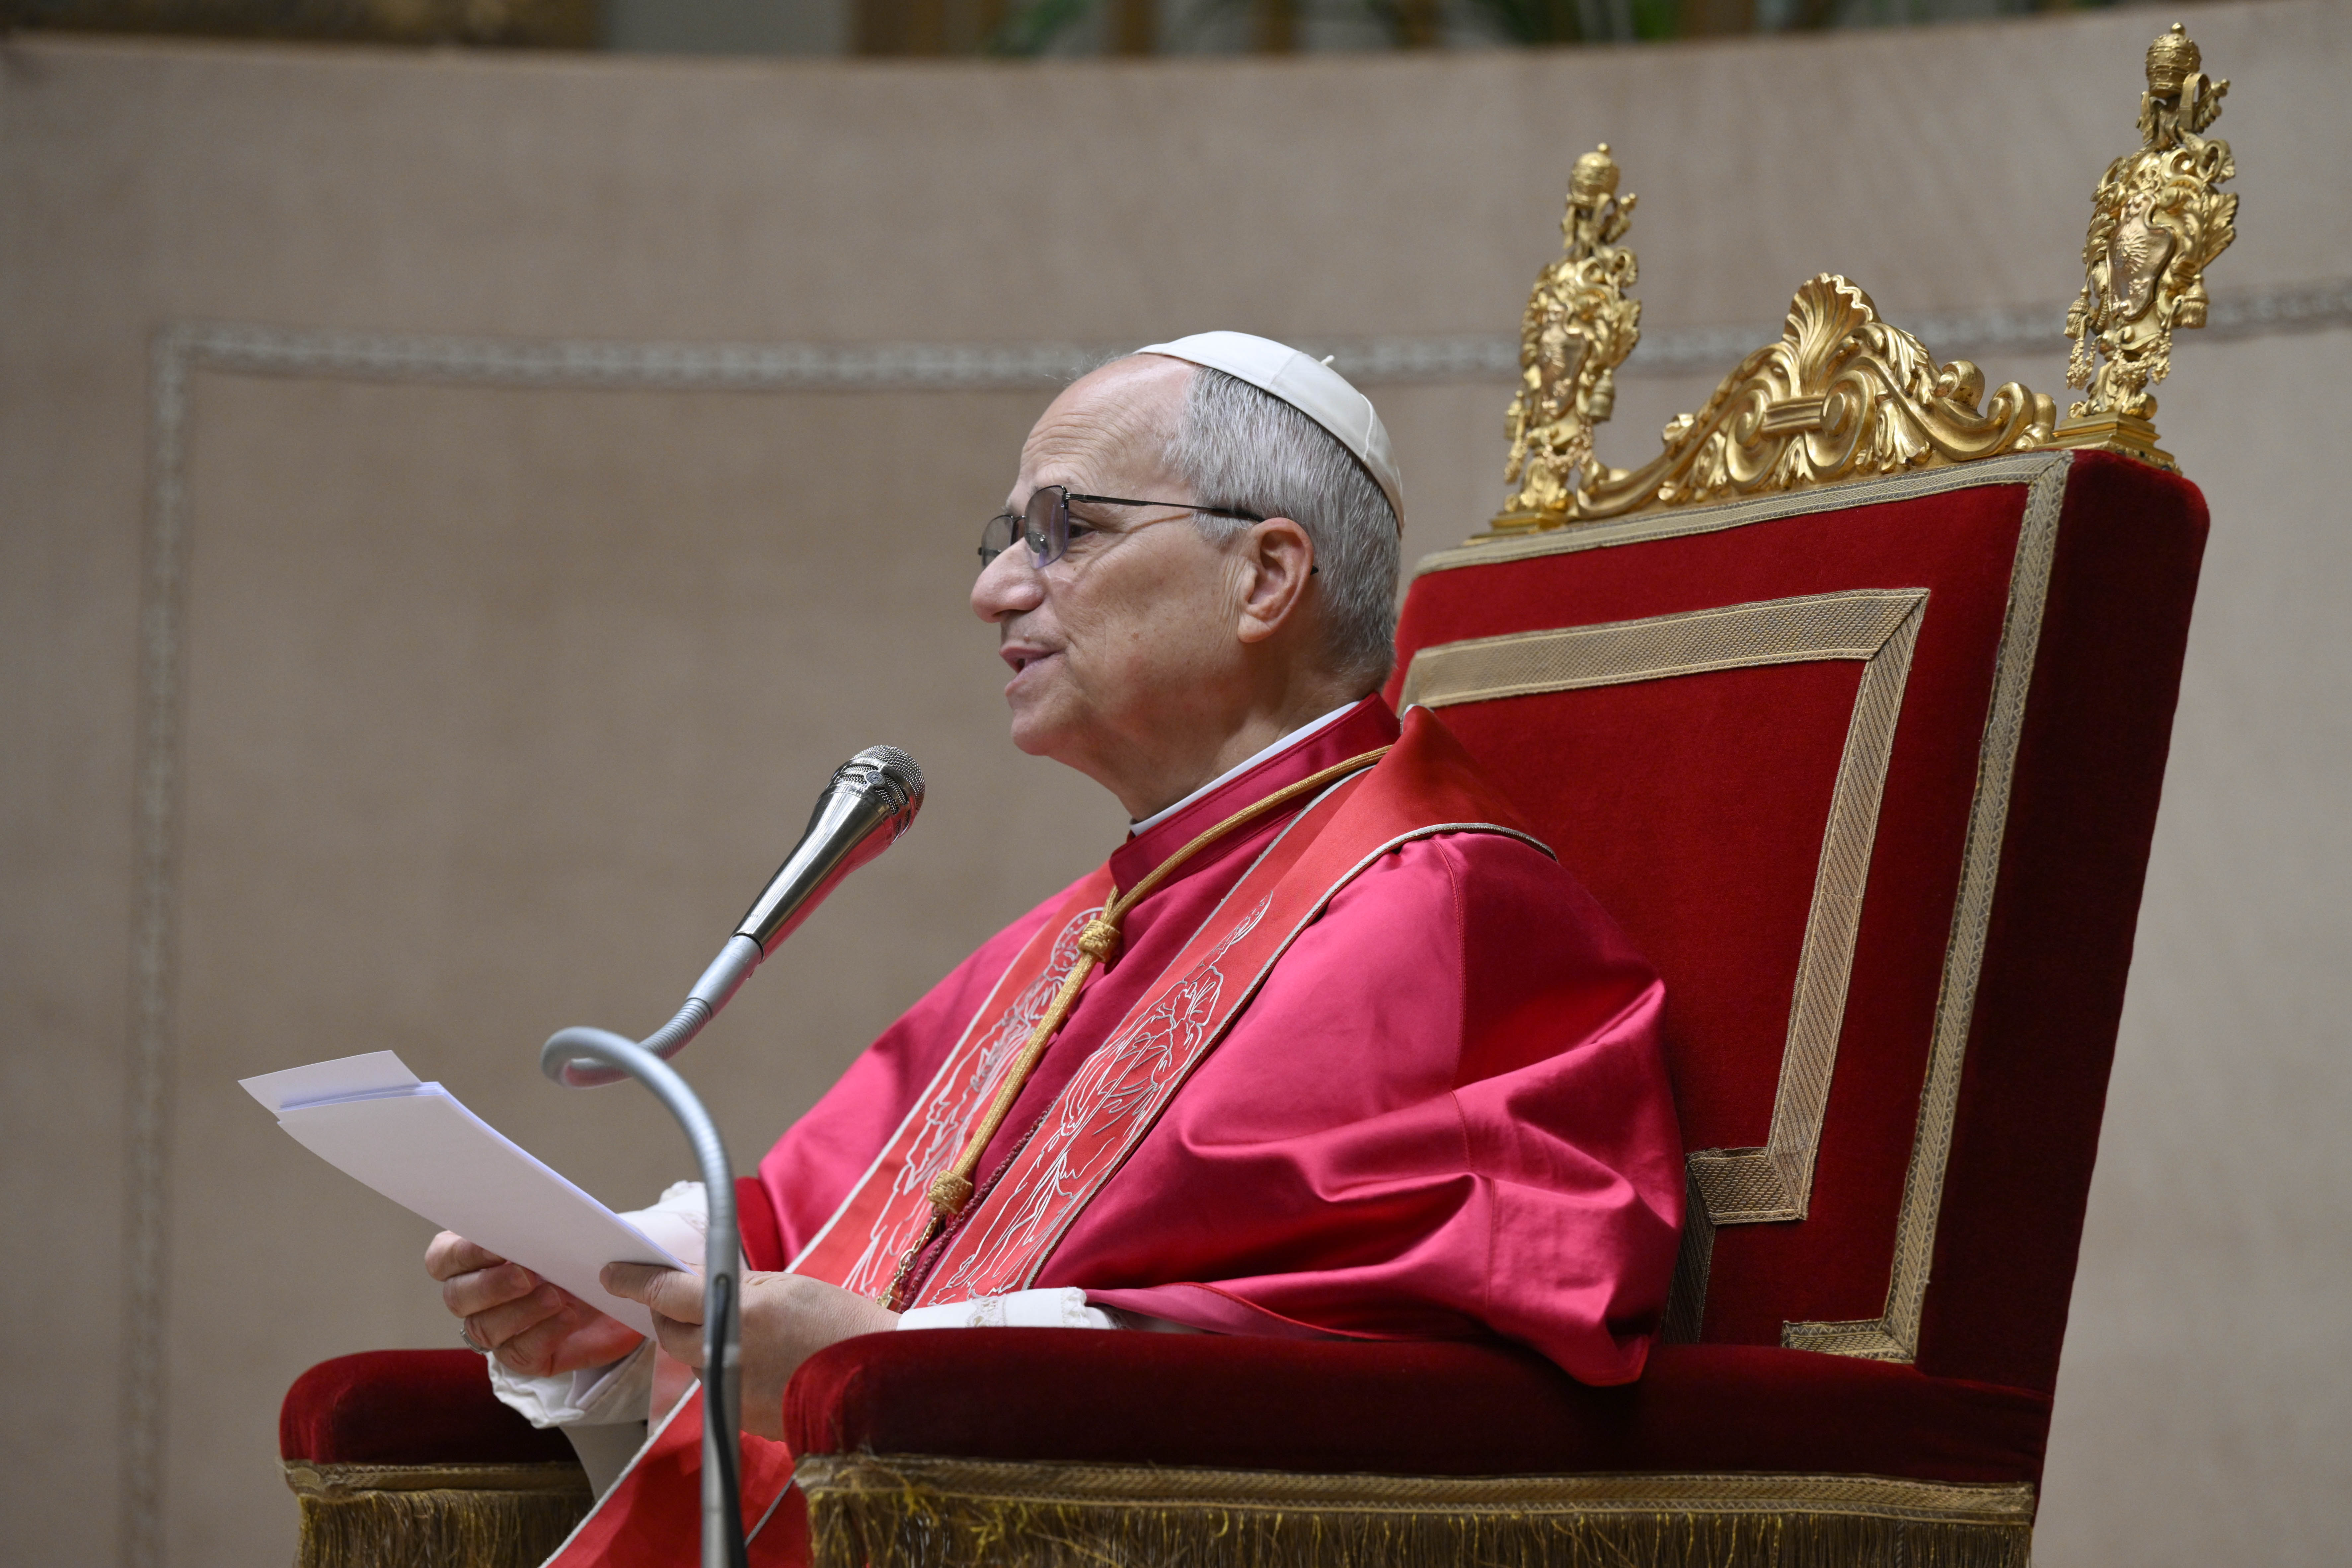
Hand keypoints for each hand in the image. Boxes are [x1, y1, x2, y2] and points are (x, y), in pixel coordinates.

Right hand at [427, 1231, 644, 1377]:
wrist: (617, 1289)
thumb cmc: (578, 1252)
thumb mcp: (562, 1233)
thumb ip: (539, 1226)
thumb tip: (533, 1217)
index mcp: (471, 1260)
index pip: (442, 1259)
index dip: (462, 1254)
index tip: (497, 1246)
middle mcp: (474, 1298)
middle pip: (457, 1297)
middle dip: (491, 1285)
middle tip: (528, 1274)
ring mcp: (496, 1331)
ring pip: (485, 1329)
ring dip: (522, 1311)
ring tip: (558, 1296)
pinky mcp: (523, 1356)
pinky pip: (521, 1352)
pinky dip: (545, 1333)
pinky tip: (569, 1317)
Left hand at [602, 1263, 897, 1439]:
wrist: (876, 1376)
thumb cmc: (839, 1323)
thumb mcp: (786, 1286)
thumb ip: (736, 1288)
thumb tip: (696, 1286)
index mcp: (736, 1312)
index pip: (666, 1294)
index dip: (634, 1281)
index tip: (613, 1274)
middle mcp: (724, 1354)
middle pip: (671, 1333)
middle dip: (671, 1315)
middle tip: (682, 1301)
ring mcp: (729, 1391)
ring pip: (692, 1362)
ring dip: (702, 1344)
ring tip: (741, 1333)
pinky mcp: (739, 1418)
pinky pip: (716, 1388)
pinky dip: (727, 1372)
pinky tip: (761, 1363)